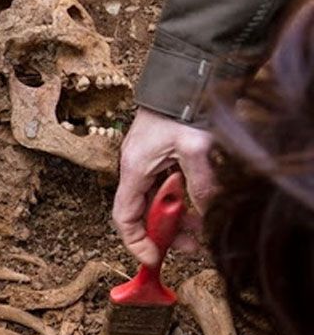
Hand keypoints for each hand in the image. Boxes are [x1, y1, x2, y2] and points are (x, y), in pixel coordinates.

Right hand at [113, 107, 216, 264]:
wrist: (184, 75)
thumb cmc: (183, 107)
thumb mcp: (197, 148)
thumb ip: (202, 184)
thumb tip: (209, 213)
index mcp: (135, 169)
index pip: (125, 217)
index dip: (136, 242)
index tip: (154, 258)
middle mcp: (136, 168)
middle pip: (142, 212)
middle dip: (164, 233)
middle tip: (191, 247)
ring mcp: (147, 162)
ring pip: (156, 201)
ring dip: (176, 217)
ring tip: (201, 229)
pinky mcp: (159, 155)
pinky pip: (164, 186)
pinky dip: (180, 200)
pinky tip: (199, 205)